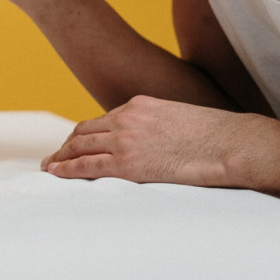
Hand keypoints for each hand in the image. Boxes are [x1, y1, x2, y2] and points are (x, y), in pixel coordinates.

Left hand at [41, 95, 252, 187]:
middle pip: (84, 131)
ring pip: (81, 146)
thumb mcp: (177, 119)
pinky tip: (56, 174)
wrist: (230, 143)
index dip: (85, 134)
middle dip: (66, 145)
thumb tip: (155, 142)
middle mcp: (126, 118)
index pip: (102, 121)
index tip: (74, 144)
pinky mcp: (129, 163)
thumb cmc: (214, 136)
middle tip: (53, 157)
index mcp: (138, 105)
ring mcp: (126, 139)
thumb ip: (157, 126)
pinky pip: (89, 165)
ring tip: (49, 167)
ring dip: (61, 157)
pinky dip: (68, 169)